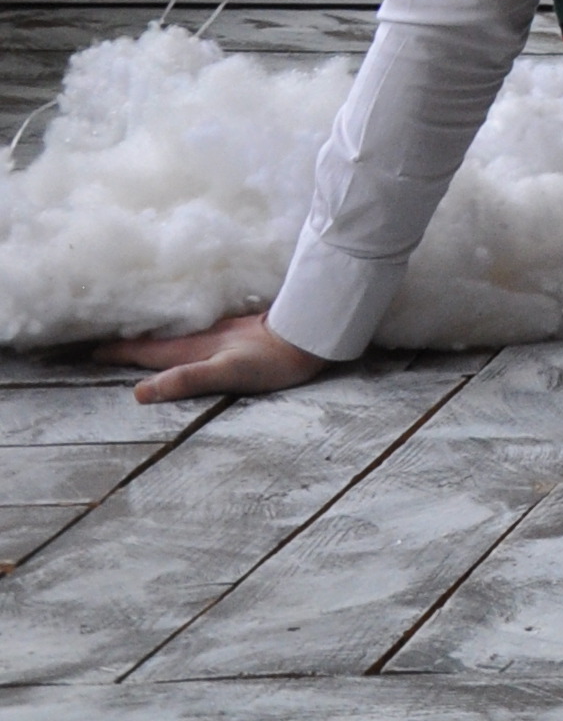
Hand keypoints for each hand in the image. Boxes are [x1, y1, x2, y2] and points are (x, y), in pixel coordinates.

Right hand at [106, 314, 328, 403]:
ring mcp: (218, 332)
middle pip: (155, 340)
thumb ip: (186, 380)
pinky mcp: (236, 332)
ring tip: (133, 341)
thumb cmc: (271, 360)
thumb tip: (138, 392)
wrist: (310, 335)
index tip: (90, 352)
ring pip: (174, 335)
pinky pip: (194, 333)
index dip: (117, 352)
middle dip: (127, 342)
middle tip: (101, 345)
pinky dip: (178, 336)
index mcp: (192, 348)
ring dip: (151, 337)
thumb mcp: (226, 374)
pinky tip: (184, 338)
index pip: (145, 350)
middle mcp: (200, 336)